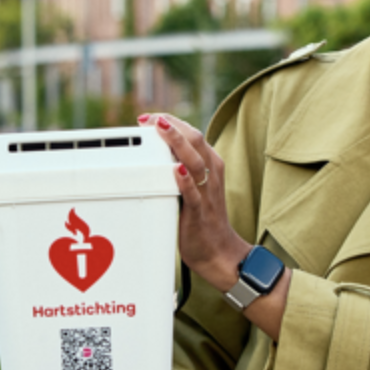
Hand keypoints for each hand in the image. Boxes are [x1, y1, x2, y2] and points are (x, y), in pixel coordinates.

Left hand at [138, 112, 249, 288]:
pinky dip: (185, 180)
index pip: (192, 133)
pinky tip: (176, 170)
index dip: (171, 122)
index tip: (149, 118)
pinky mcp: (200, 212)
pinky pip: (193, 193)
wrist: (219, 251)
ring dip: (177, 144)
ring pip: (195, 161)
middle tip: (149, 120)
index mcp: (210, 164)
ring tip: (162, 130)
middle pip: (195, 140)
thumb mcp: (193, 186)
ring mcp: (207, 192)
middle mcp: (211, 174)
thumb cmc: (203, 217)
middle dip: (171, 126)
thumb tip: (154, 152)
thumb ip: (179, 167)